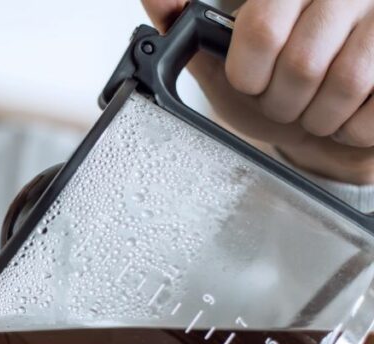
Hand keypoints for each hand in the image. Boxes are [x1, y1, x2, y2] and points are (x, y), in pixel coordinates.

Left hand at [141, 0, 373, 184]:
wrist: (332, 111)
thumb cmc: (274, 81)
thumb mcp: (223, 54)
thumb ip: (182, 22)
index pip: (261, 31)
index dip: (250, 74)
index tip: (253, 81)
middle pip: (301, 65)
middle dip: (282, 102)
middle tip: (284, 100)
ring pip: (344, 84)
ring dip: (319, 116)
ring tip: (315, 109)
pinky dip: (352, 128)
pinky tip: (347, 113)